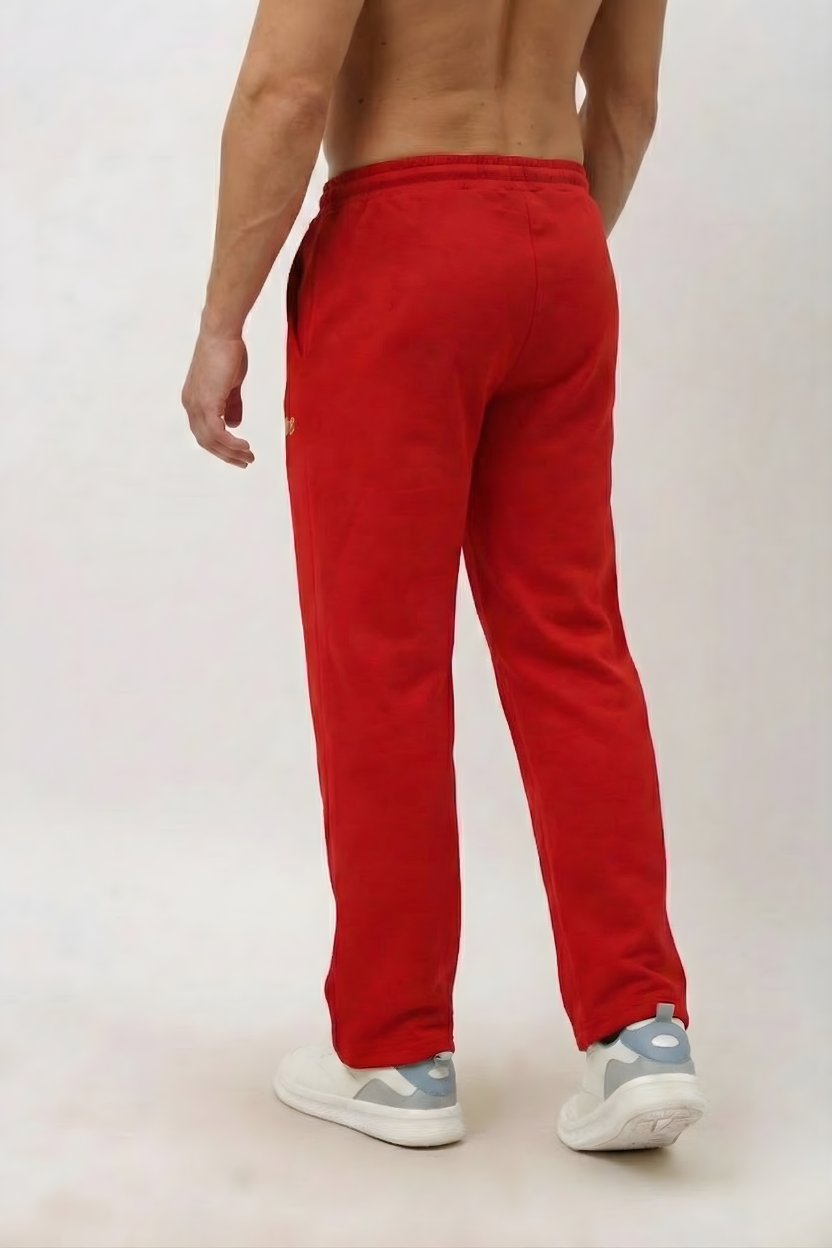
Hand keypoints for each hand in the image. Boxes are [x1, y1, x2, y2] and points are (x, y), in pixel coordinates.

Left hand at [181, 326, 254, 467]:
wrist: (221, 334)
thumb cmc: (227, 352)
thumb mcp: (230, 384)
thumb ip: (231, 405)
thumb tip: (234, 424)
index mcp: (194, 401)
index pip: (203, 432)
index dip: (219, 447)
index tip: (236, 454)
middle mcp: (191, 405)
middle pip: (205, 441)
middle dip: (226, 455)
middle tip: (244, 462)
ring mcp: (196, 405)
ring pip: (211, 440)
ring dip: (231, 452)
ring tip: (248, 457)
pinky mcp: (207, 402)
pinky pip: (217, 432)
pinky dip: (231, 443)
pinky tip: (244, 446)